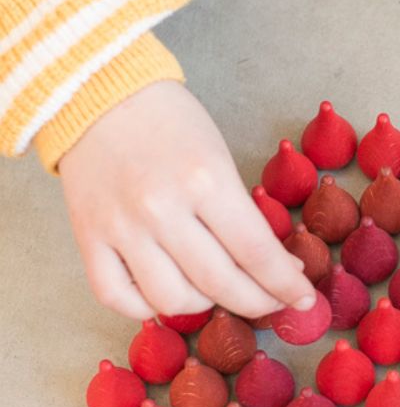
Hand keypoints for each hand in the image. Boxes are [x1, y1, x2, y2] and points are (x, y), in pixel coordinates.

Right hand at [58, 81, 316, 320]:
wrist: (98, 97)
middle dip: (258, 302)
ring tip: (219, 292)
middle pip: (221, 284)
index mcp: (205, 181)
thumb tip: (276, 267)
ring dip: (206, 306)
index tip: (303, 298)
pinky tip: (169, 296)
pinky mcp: (88, 239)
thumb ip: (243, 216)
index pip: (257, 253)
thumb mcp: (221, 160)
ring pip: (172, 300)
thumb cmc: (171, 124)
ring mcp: (121, 228)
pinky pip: (119, 298)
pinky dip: (148, 309)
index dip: (286, 285)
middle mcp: (161, 210)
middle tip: (273, 302)